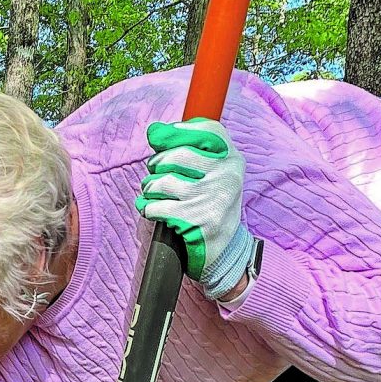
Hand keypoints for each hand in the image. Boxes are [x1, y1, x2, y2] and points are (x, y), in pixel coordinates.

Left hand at [134, 118, 253, 296]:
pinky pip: (157, 207)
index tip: (158, 138)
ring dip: (149, 188)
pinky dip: (147, 208)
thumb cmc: (210, 206)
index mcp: (233, 159)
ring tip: (151, 193)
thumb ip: (190, 149)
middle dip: (156, 164)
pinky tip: (150, 210)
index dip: (177, 131)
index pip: (206, 130)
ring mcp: (212, 199)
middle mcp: (226, 176)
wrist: (223, 251)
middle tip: (153, 173)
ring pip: (163, 182)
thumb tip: (154, 130)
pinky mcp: (196, 222)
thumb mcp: (213, 174)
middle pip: (177, 155)